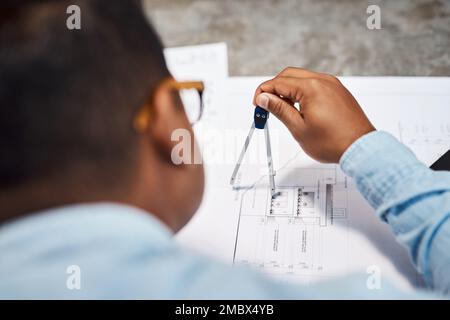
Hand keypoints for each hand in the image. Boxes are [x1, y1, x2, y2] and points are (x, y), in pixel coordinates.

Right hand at [253, 67, 375, 162]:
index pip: (278, 82)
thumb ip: (279, 109)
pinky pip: (315, 84)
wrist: (360, 148)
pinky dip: (302, 91)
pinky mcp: (338, 91)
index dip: (263, 92)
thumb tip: (264, 98)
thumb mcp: (298, 128)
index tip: (257, 104)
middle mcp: (323, 81)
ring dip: (288, 89)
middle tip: (266, 105)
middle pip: (289, 75)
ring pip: (302, 78)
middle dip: (274, 88)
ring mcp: (332, 85)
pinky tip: (298, 107)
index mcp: (311, 88)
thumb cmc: (333, 142)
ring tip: (282, 109)